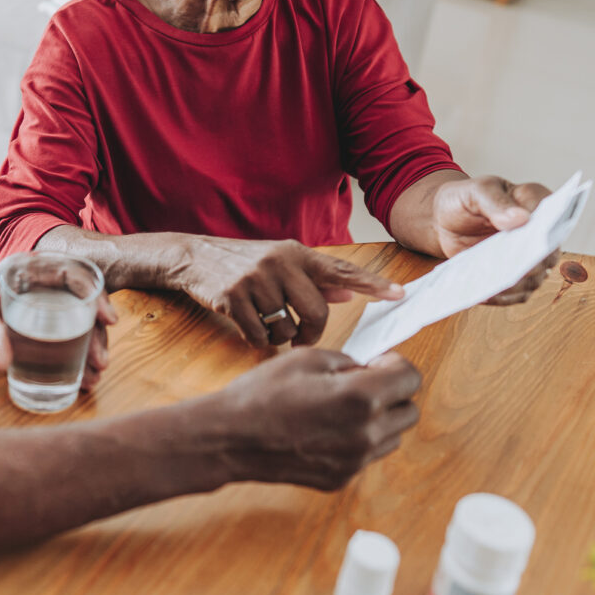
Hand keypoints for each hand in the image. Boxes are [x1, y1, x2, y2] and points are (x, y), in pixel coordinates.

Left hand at [0, 264, 116, 391]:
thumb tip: (2, 363)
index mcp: (26, 269)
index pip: (71, 272)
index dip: (95, 293)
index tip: (107, 319)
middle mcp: (40, 283)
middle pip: (81, 302)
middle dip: (96, 333)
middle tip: (100, 362)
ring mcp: (44, 303)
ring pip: (78, 321)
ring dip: (91, 347)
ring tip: (94, 375)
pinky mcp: (43, 323)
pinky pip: (68, 335)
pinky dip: (78, 355)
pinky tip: (84, 377)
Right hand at [172, 236, 403, 348]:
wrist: (195, 257)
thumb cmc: (246, 263)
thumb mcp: (283, 263)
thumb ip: (316, 278)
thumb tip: (352, 290)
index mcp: (298, 254)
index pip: (343, 270)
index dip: (372, 284)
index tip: (399, 294)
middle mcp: (280, 262)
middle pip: (317, 311)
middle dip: (312, 333)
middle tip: (302, 339)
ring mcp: (255, 279)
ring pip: (287, 328)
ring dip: (281, 338)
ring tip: (269, 326)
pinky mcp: (233, 296)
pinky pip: (259, 335)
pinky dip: (258, 340)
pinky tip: (250, 327)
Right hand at [214, 350, 420, 488]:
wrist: (231, 438)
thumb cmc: (263, 394)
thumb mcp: (307, 358)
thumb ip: (349, 362)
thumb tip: (370, 369)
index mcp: (360, 397)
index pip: (411, 379)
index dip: (396, 364)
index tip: (379, 362)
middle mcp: (366, 434)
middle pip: (409, 411)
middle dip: (393, 393)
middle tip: (363, 383)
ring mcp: (355, 461)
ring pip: (392, 437)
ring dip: (379, 418)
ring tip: (343, 407)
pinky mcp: (342, 478)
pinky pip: (367, 455)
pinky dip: (358, 440)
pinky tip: (326, 428)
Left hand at [430, 175, 555, 303]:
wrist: (444, 220)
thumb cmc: (464, 200)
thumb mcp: (474, 192)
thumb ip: (495, 202)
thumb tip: (520, 218)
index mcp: (534, 201)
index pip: (551, 216)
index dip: (545, 230)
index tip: (533, 241)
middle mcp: (539, 232)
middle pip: (546, 253)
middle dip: (530, 264)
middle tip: (512, 270)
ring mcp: (528, 257)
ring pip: (534, 278)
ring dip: (516, 284)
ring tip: (494, 286)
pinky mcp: (515, 276)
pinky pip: (516, 293)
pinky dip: (502, 296)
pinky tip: (486, 294)